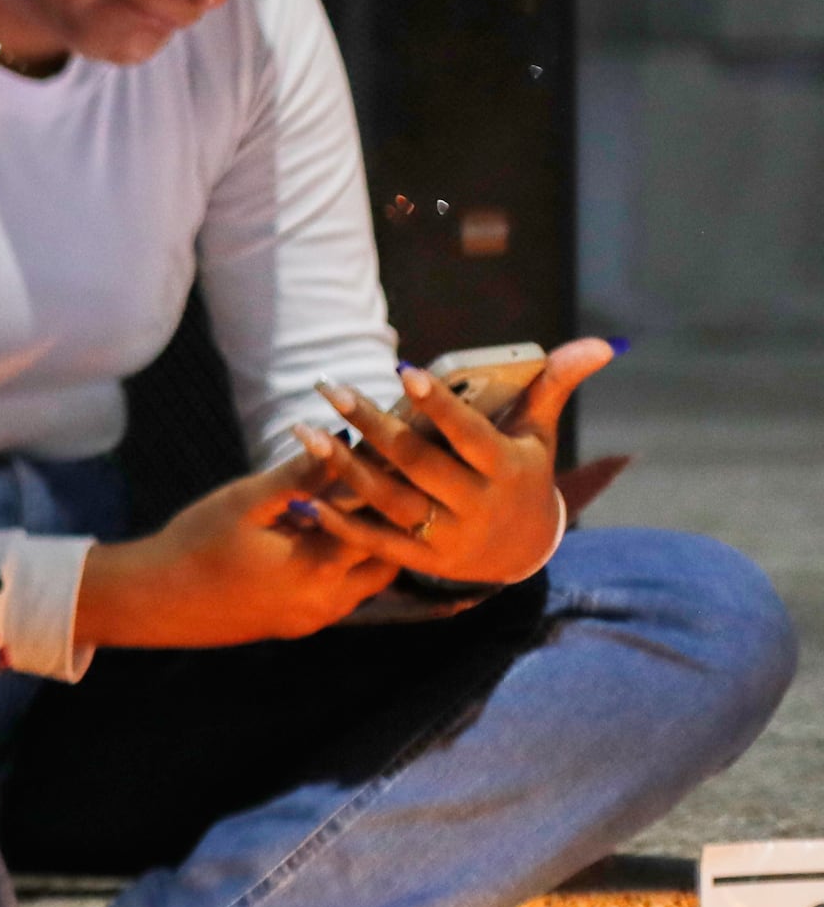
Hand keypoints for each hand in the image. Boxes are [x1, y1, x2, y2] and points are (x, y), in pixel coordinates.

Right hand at [74, 451, 423, 650]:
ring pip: (373, 579)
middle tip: (399, 482)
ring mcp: (316, 617)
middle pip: (389, 555)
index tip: (404, 457)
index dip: (394, 486)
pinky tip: (337, 539)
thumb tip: (344, 439)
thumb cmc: (195, 543)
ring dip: (374, 544)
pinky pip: (347, 595)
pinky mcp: (301, 625)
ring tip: (372, 508)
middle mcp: (329, 600)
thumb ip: (299, 476)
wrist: (154, 599)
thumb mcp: (245, 502)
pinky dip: (352, 565)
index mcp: (319, 566)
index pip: (379, 521)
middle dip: (395, 518)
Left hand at [297, 339, 612, 584]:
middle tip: (331, 390)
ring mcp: (449, 538)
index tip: (402, 371)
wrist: (522, 550)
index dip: (439, 405)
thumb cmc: (523, 473)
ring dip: (344, 468)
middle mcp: (478, 505)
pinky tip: (304, 499)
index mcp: (507, 469)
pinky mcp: (423, 563)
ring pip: (390, 502)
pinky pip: (377, 544)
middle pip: (419, 464)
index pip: (470, 435)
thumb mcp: (540, 433)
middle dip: (373, 425)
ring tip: (306, 433)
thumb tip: (602, 343)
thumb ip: (555, 386)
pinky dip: (340, 524)